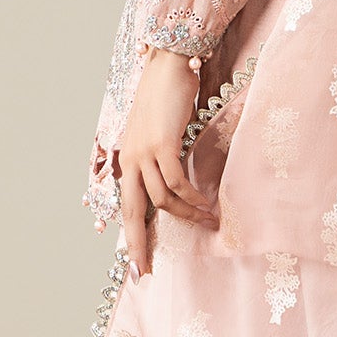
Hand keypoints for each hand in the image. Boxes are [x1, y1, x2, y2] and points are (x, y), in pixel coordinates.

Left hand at [118, 47, 218, 275]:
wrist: (168, 64)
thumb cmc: (167, 96)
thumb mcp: (159, 133)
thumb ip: (161, 158)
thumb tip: (176, 185)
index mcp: (128, 162)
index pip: (127, 208)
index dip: (131, 239)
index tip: (138, 266)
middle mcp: (129, 161)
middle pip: (132, 213)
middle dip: (138, 245)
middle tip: (146, 272)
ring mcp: (143, 153)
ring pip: (161, 200)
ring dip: (186, 216)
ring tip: (209, 222)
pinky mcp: (160, 144)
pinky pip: (176, 182)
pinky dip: (191, 197)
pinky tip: (206, 204)